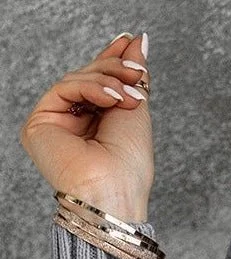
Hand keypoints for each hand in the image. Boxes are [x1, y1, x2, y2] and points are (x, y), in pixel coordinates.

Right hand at [19, 31, 152, 217]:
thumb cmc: (130, 166)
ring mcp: (55, 124)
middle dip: (114, 69)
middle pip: (88, 79)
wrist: (115, 192)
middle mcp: (74, 125)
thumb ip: (132, 75)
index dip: (113, 61)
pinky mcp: (39, 125)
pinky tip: (111, 98)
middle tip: (136, 72)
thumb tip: (136, 40)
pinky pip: (64, 89)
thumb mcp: (136, 110)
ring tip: (128, 95)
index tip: (131, 43)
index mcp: (96, 126)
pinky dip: (90, 88)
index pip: (99, 85)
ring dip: (107, 80)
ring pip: (76, 80)